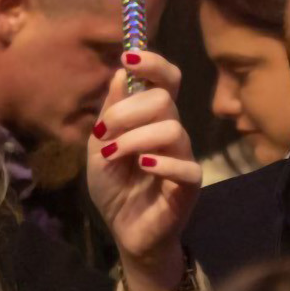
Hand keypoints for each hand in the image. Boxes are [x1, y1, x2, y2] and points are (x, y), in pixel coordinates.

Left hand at [87, 50, 199, 290]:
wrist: (124, 232)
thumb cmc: (116, 188)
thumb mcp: (100, 146)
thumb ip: (111, 112)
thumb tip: (123, 72)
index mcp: (153, 119)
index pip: (167, 80)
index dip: (152, 63)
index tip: (128, 57)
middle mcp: (173, 132)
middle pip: (165, 100)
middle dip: (128, 111)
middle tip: (104, 133)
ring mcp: (183, 158)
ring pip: (173, 129)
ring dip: (135, 139)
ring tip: (111, 157)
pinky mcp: (190, 186)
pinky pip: (185, 166)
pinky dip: (161, 163)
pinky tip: (142, 168)